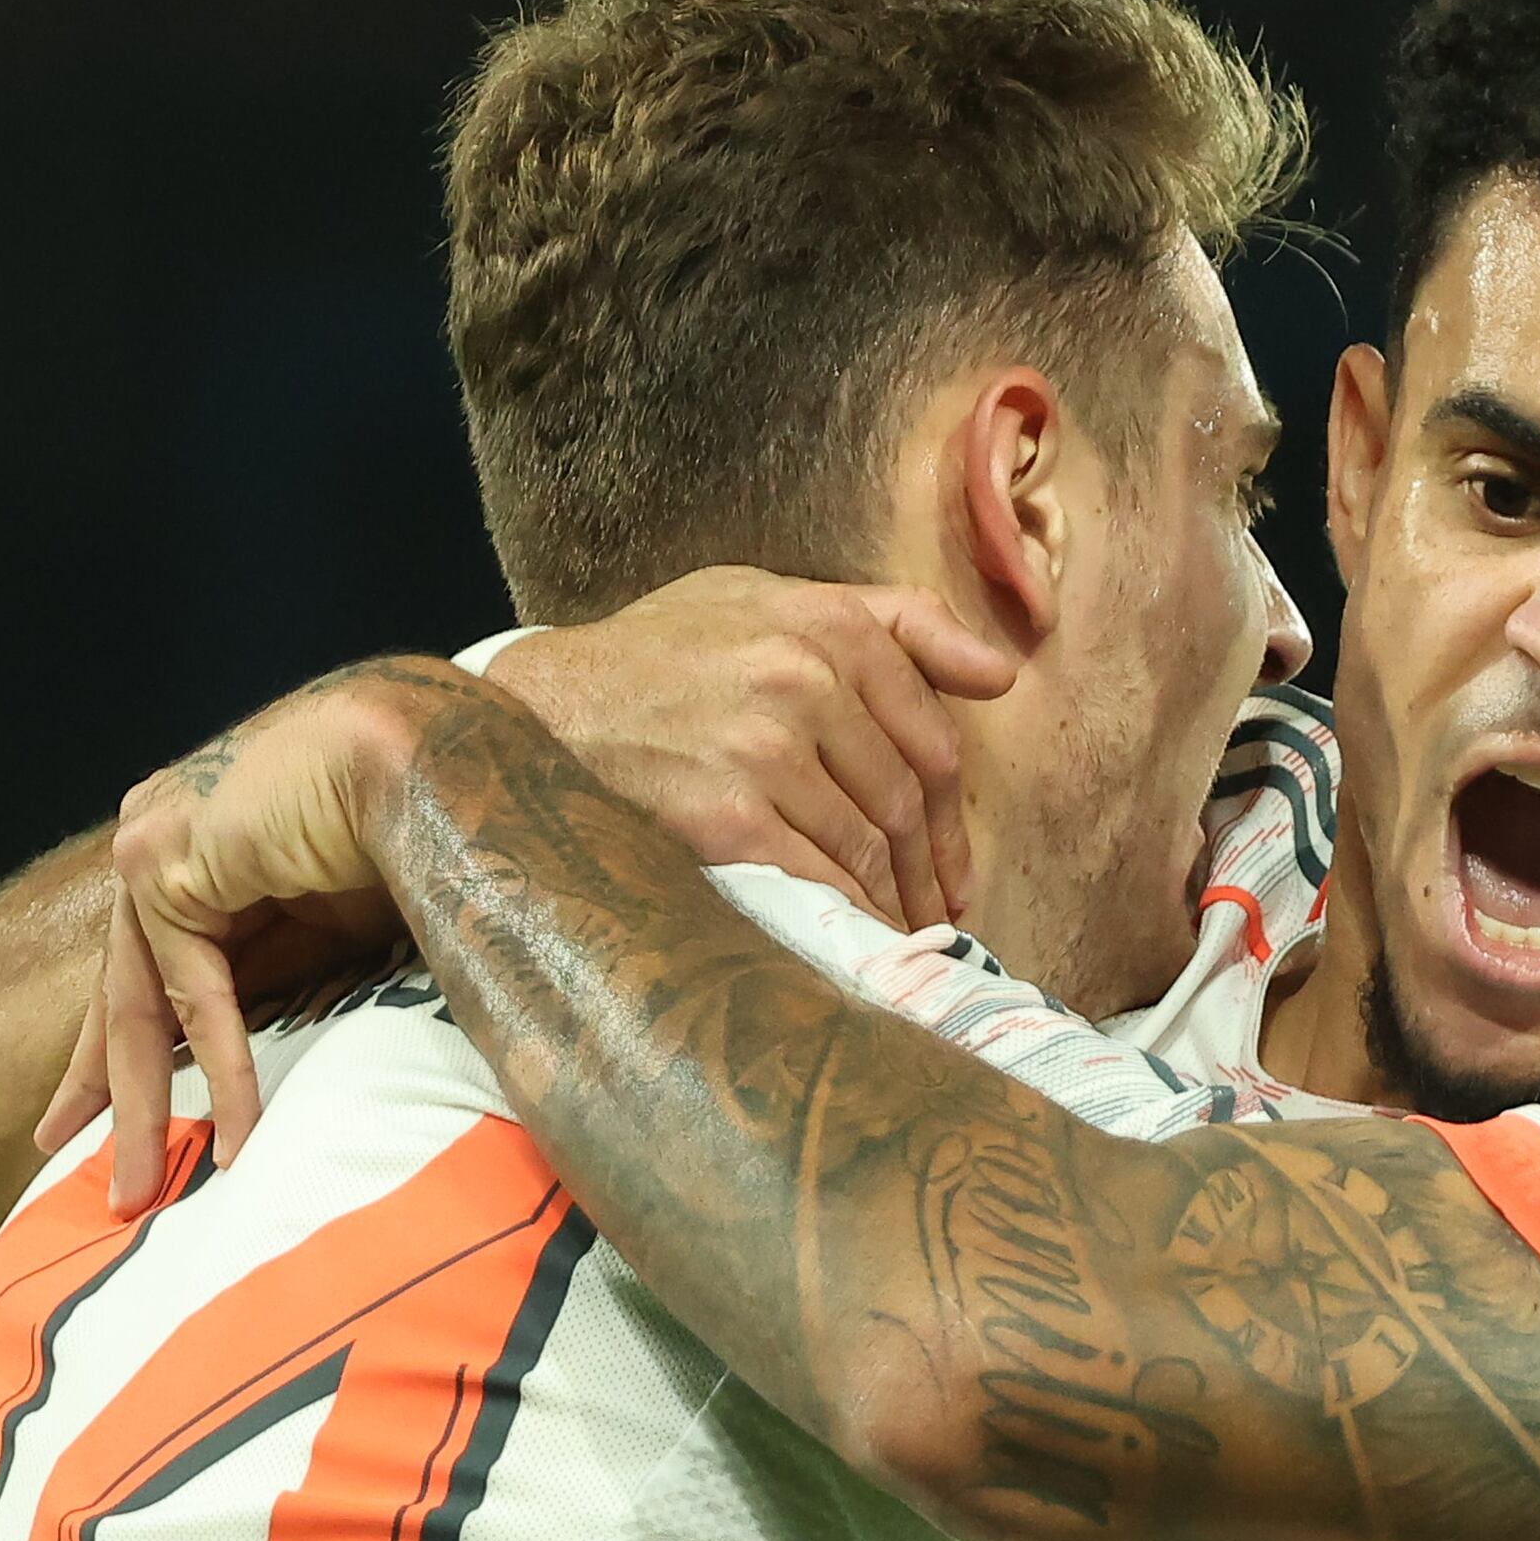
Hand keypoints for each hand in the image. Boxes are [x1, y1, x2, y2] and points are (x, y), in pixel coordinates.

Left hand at [38, 659, 450, 1210]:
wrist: (432, 757)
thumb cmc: (416, 832)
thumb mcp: (340, 930)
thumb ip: (291, 980)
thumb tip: (277, 1073)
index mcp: (206, 852)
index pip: (153, 972)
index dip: (136, 1054)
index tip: (101, 1123)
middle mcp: (165, 842)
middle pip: (126, 994)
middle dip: (112, 1095)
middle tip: (107, 1183)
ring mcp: (153, 844)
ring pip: (136, 1002)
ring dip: (144, 1108)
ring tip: (143, 1191)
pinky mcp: (161, 858)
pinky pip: (187, 992)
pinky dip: (222, 1068)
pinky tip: (239, 1133)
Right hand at [487, 569, 1016, 930]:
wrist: (538, 707)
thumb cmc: (656, 652)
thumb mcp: (766, 597)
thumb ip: (890, 621)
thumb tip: (1001, 673)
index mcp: (828, 624)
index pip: (933, 737)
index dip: (955, 812)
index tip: (955, 860)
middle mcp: (805, 681)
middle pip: (907, 800)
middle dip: (930, 869)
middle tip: (937, 914)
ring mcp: (766, 751)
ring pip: (869, 847)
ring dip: (895, 904)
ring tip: (903, 937)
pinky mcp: (728, 818)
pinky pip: (819, 883)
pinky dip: (848, 920)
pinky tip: (854, 943)